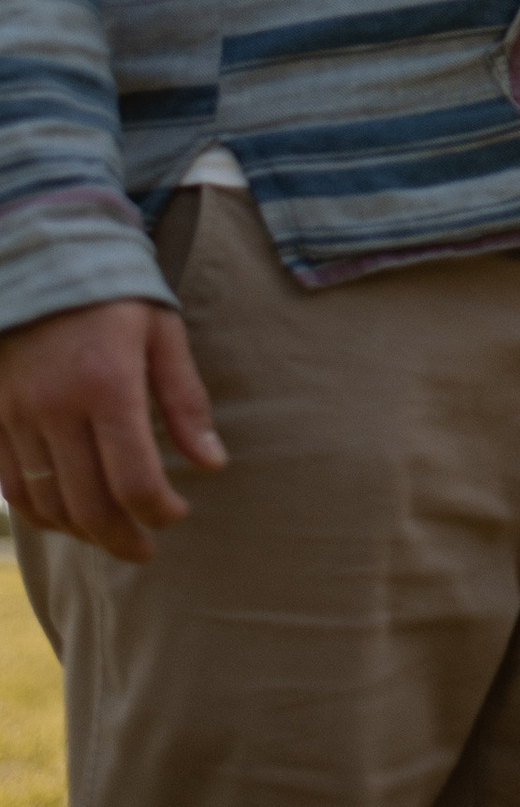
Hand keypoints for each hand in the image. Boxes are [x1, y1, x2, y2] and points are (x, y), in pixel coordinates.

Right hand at [0, 295, 225, 564]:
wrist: (40, 257)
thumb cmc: (114, 292)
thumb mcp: (162, 330)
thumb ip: (186, 400)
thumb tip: (212, 464)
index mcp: (106, 383)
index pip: (133, 477)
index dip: (158, 509)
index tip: (177, 513)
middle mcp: (56, 406)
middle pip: (88, 503)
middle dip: (121, 538)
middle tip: (144, 548)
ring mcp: (16, 415)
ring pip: (46, 504)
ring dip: (81, 533)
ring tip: (110, 537)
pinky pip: (12, 487)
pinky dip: (40, 513)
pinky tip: (67, 517)